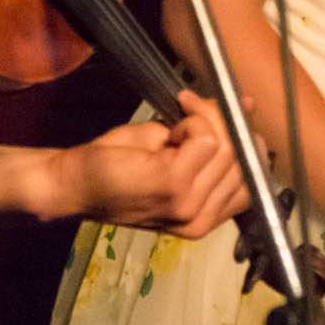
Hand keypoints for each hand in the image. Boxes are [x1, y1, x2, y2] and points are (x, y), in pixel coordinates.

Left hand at [54, 91, 248, 237]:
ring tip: (178, 116)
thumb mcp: (172, 152)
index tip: (221, 112)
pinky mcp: (173, 186)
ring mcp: (189, 206)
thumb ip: (209, 138)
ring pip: (226, 146)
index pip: (251, 178)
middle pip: (242, 158)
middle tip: (191, 107)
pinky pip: (205, 139)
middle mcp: (202, 219)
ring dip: (204, 118)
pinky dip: (193, 120)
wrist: (72, 184)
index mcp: (206, 218)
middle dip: (223, 121)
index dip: (242, 139)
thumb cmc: (116, 168)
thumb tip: (246, 105)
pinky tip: (170, 126)